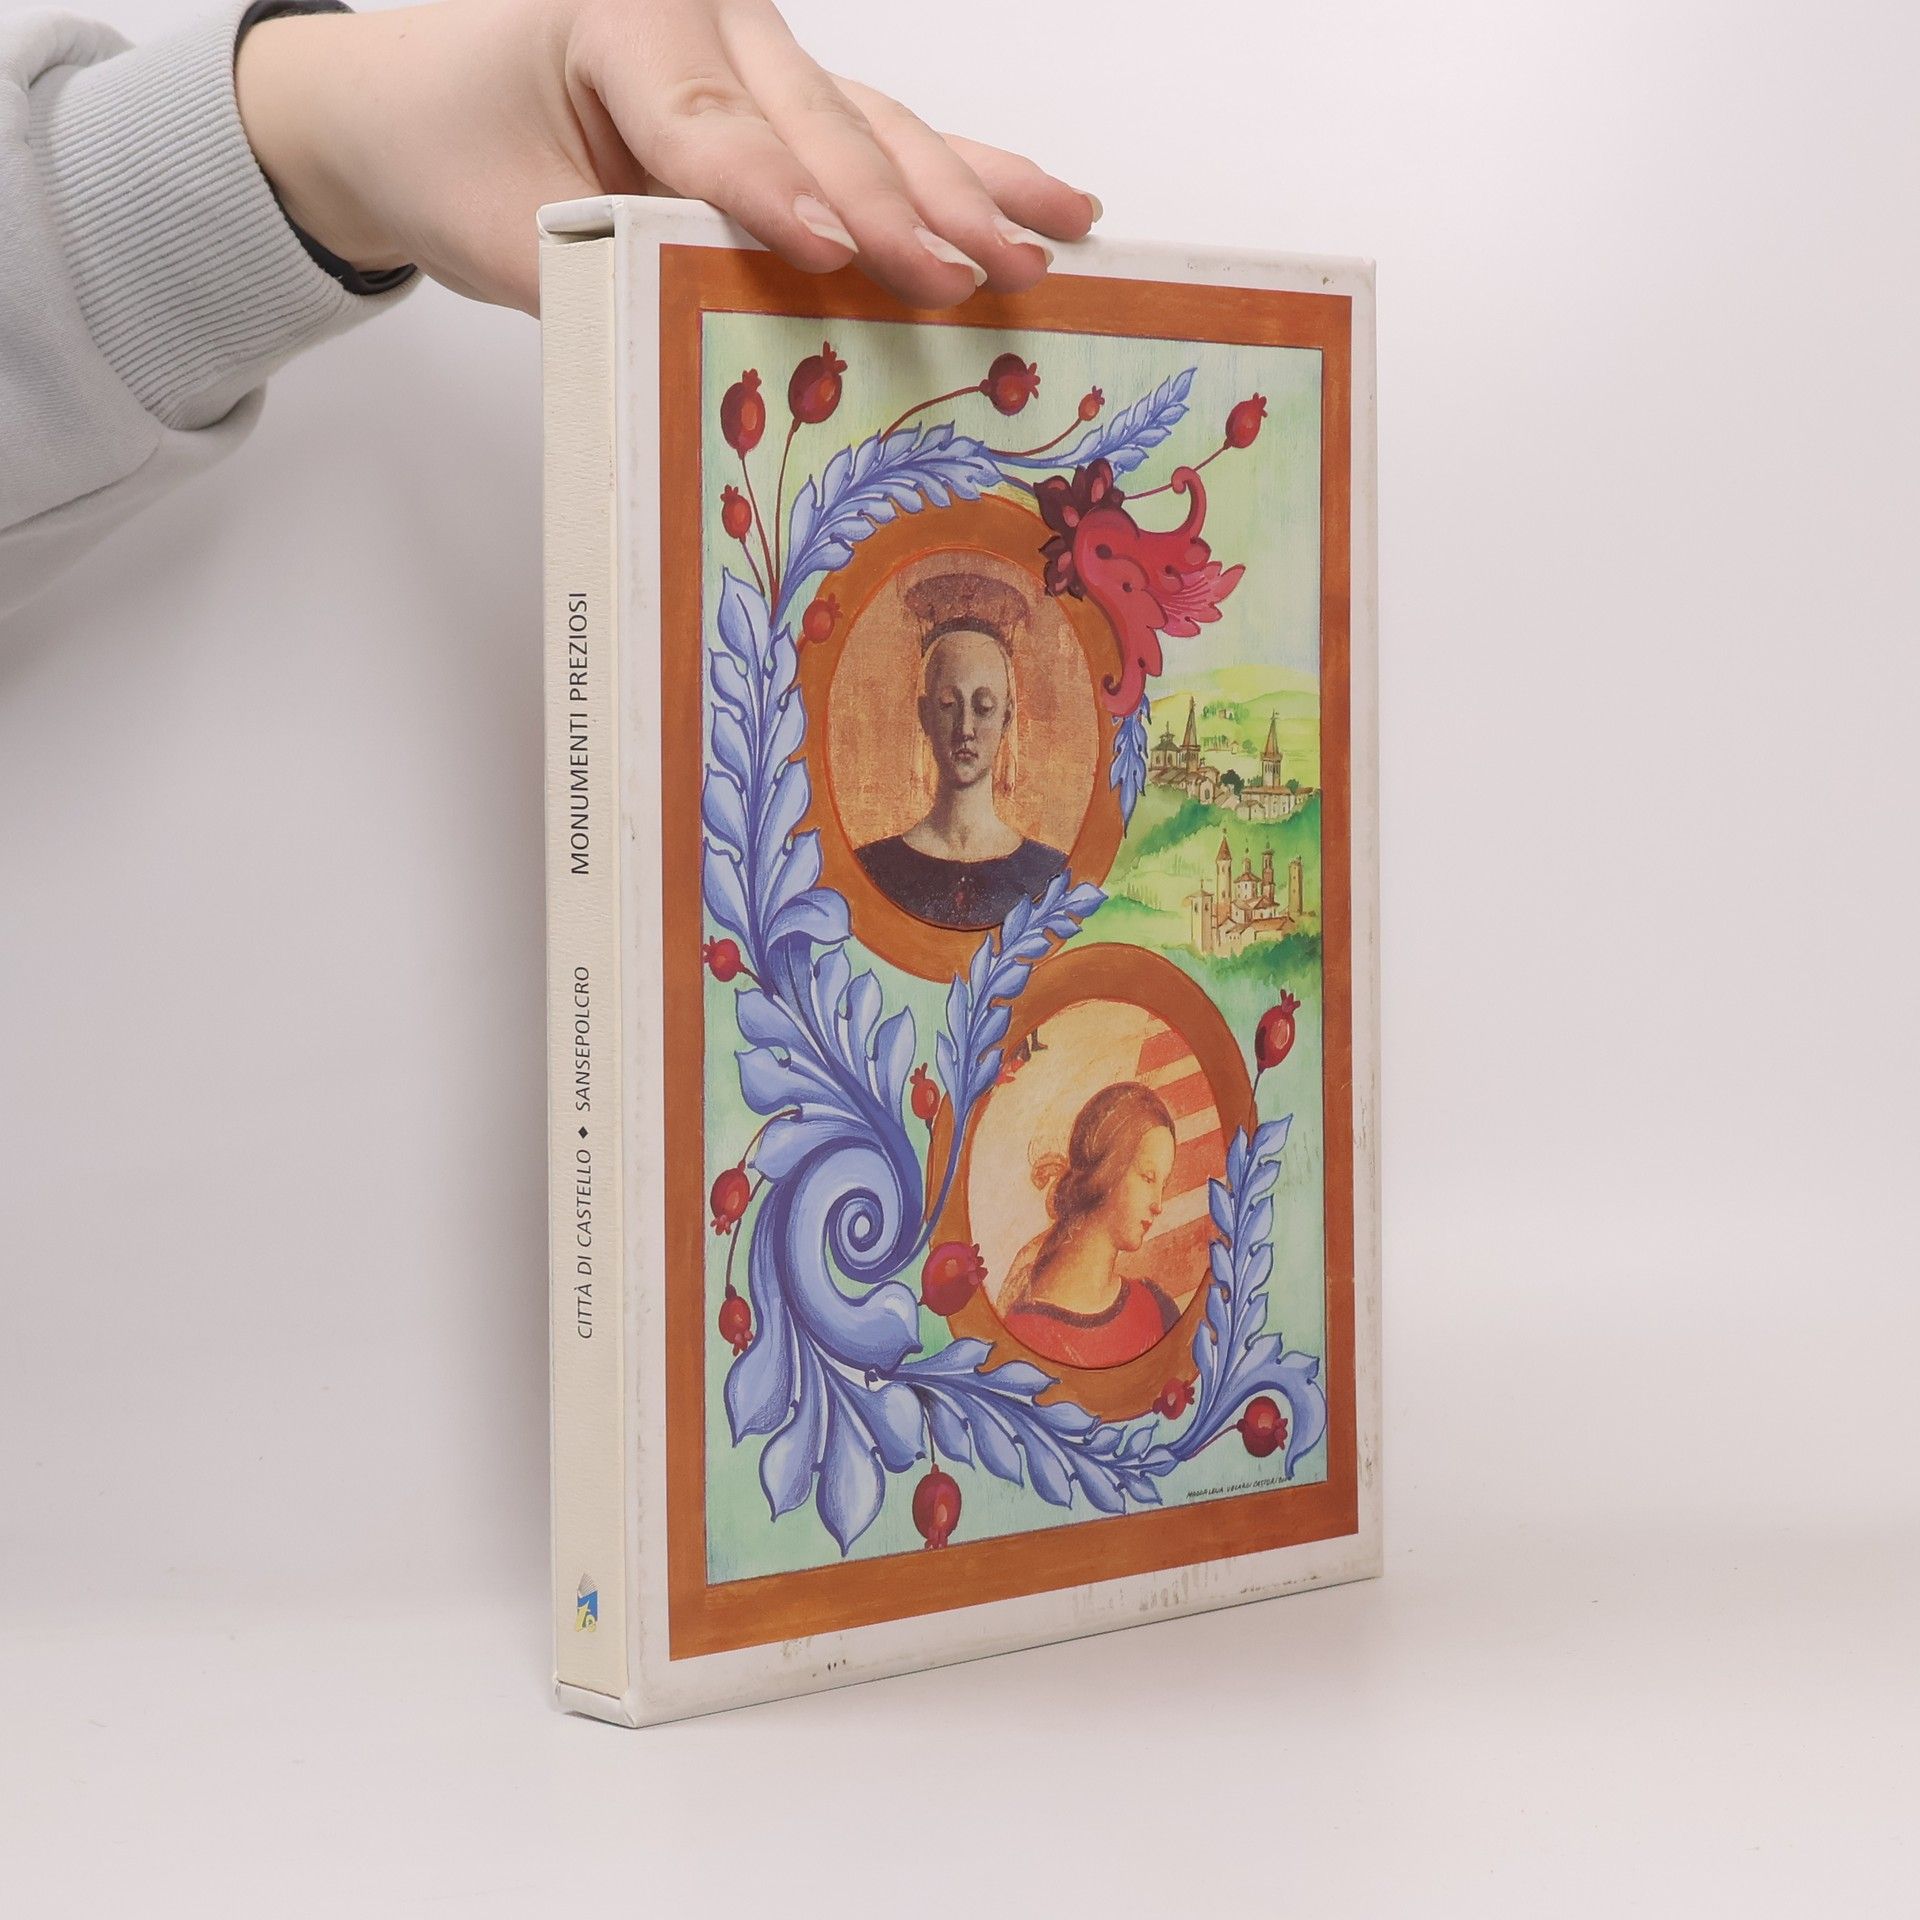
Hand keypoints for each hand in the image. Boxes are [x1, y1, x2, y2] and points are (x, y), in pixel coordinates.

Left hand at [235, 0, 1100, 314]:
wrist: (404, 105)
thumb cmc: (446, 151)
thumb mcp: (501, 225)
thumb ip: (613, 265)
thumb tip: (721, 330)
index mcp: (615, 14)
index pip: (707, 123)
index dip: (773, 197)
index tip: (837, 255)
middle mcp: (702, 12)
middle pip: (820, 122)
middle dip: (905, 207)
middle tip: (979, 275)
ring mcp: (754, 49)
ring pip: (875, 121)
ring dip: (969, 188)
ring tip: (1054, 237)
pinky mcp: (784, 98)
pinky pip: (881, 133)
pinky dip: (964, 172)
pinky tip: (1046, 199)